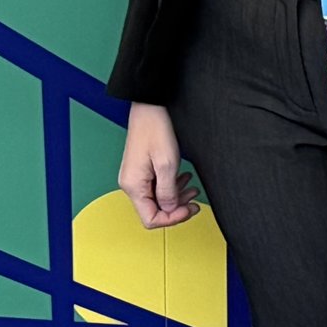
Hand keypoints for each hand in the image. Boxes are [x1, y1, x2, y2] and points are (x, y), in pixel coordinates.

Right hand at [119, 103, 201, 228]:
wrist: (149, 108)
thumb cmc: (155, 130)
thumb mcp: (167, 164)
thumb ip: (168, 192)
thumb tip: (170, 210)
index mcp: (134, 186)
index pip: (151, 219)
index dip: (172, 218)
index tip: (188, 210)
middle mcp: (131, 184)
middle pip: (155, 210)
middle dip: (176, 208)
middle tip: (194, 202)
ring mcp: (136, 178)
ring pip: (158, 200)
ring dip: (176, 197)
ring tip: (192, 189)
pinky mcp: (142, 171)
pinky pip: (157, 188)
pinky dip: (172, 187)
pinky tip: (183, 178)